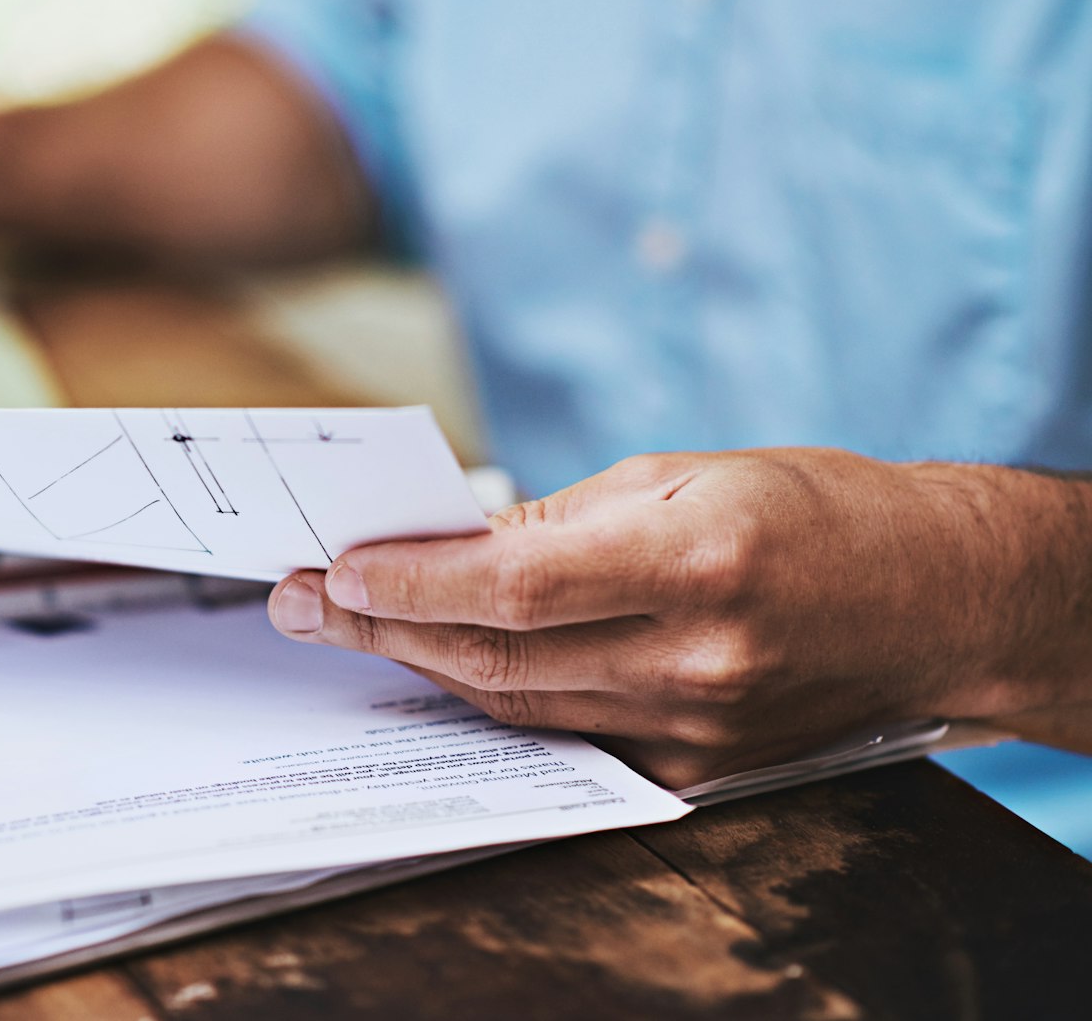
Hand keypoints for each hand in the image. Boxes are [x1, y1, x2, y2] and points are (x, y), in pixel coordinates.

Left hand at [267, 449, 1091, 788]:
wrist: (939, 600)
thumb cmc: (814, 510)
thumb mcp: (687, 472)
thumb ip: (563, 518)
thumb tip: (450, 541)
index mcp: (698, 559)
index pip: (515, 586)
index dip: (411, 581)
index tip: (333, 566)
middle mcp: (698, 657)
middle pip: (498, 657)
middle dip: (381, 627)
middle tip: (299, 601)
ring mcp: (700, 726)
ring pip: (520, 705)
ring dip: (422, 663)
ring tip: (347, 624)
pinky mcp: (702, 767)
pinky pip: (569, 734)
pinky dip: (497, 696)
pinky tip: (439, 662)